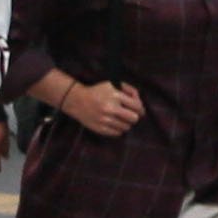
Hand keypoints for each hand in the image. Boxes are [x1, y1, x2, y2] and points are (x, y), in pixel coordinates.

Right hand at [29, 72, 143, 137]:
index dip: (141, 108)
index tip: (140, 110)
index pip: (137, 106)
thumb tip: (140, 102)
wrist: (77, 101)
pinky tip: (114, 123)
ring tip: (120, 118)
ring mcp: (105, 120)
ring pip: (126, 127)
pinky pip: (118, 133)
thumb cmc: (98, 91)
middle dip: (134, 116)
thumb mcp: (113, 84)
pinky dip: (118, 129)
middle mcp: (110, 108)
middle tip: (131, 115)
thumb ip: (129, 90)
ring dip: (126, 123)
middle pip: (134, 118)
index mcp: (115, 96)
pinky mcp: (100, 129)